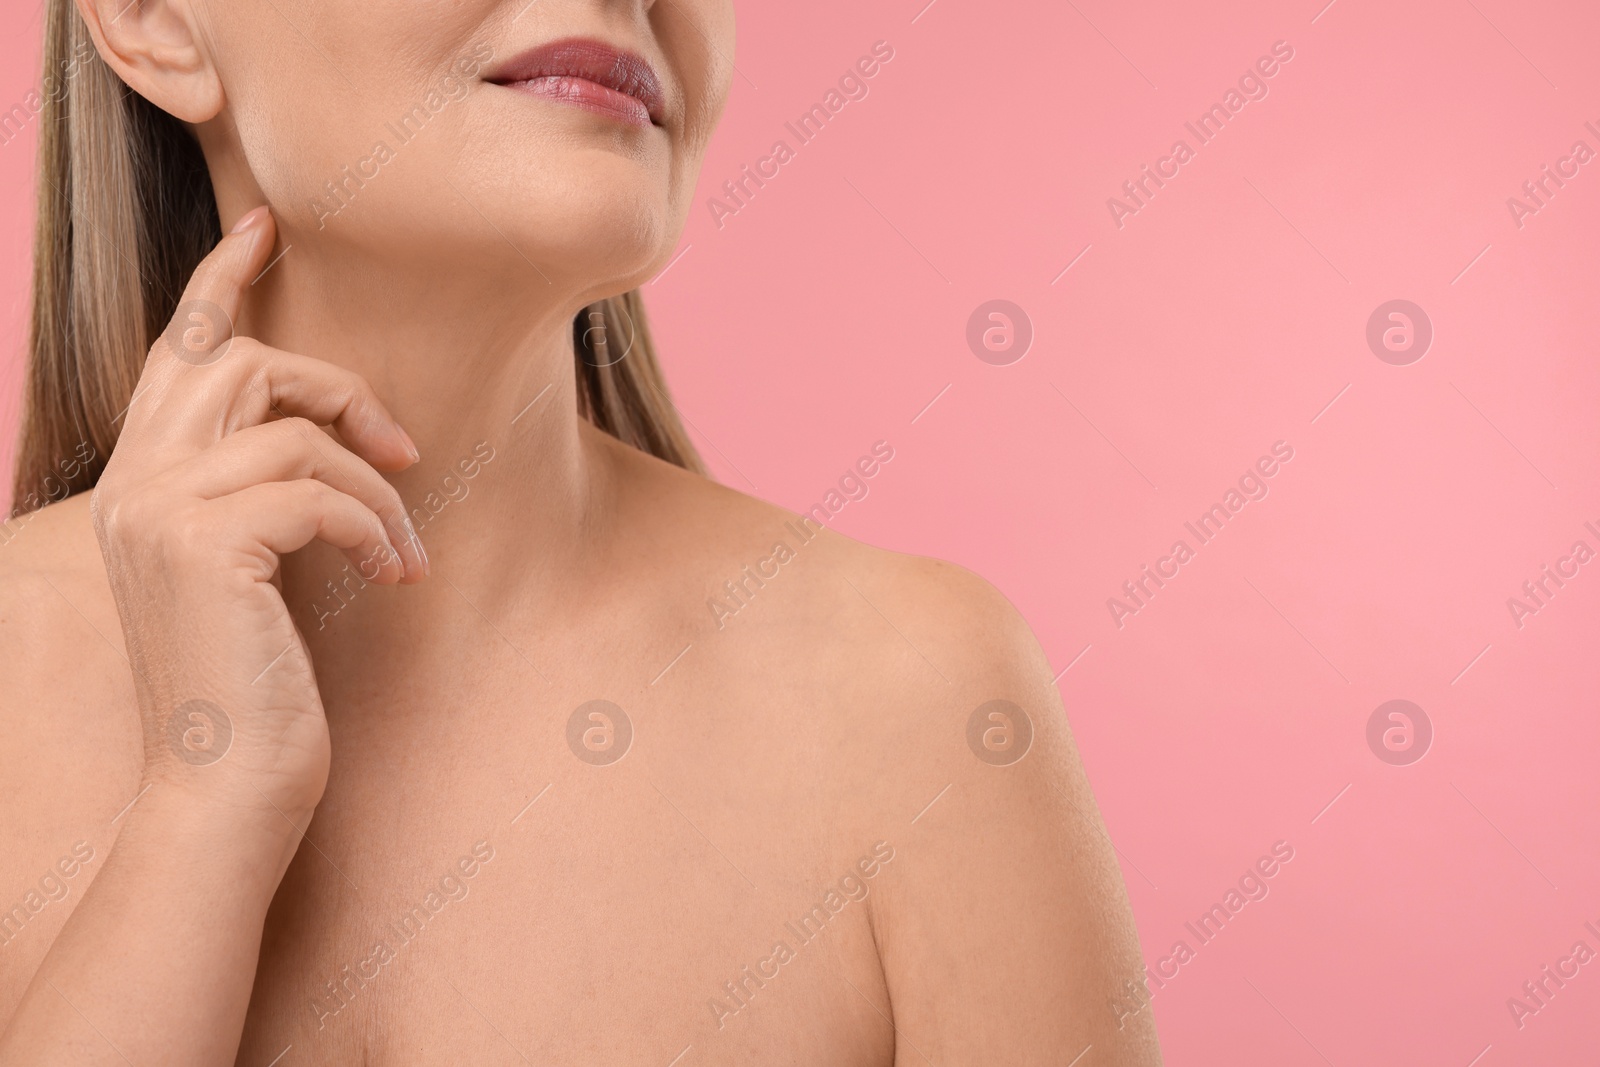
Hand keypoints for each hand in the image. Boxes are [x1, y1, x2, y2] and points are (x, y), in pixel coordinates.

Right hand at [90, 206, 427, 821]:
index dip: (219, 282)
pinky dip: (375, 527)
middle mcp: (133, 485)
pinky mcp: (206, 547)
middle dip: (336, 387)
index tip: (265, 231)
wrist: (226, 788)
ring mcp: (160, 513)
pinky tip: (394, 576)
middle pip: (238, 363)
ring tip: (402, 553)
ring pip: (292, 430)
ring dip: (374, 487)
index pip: (174, 354)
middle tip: (401, 445)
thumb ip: (257, 495)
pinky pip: (319, 491)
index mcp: (139, 484)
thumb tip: (326, 434)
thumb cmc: (255, 687)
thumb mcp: (251, 573)